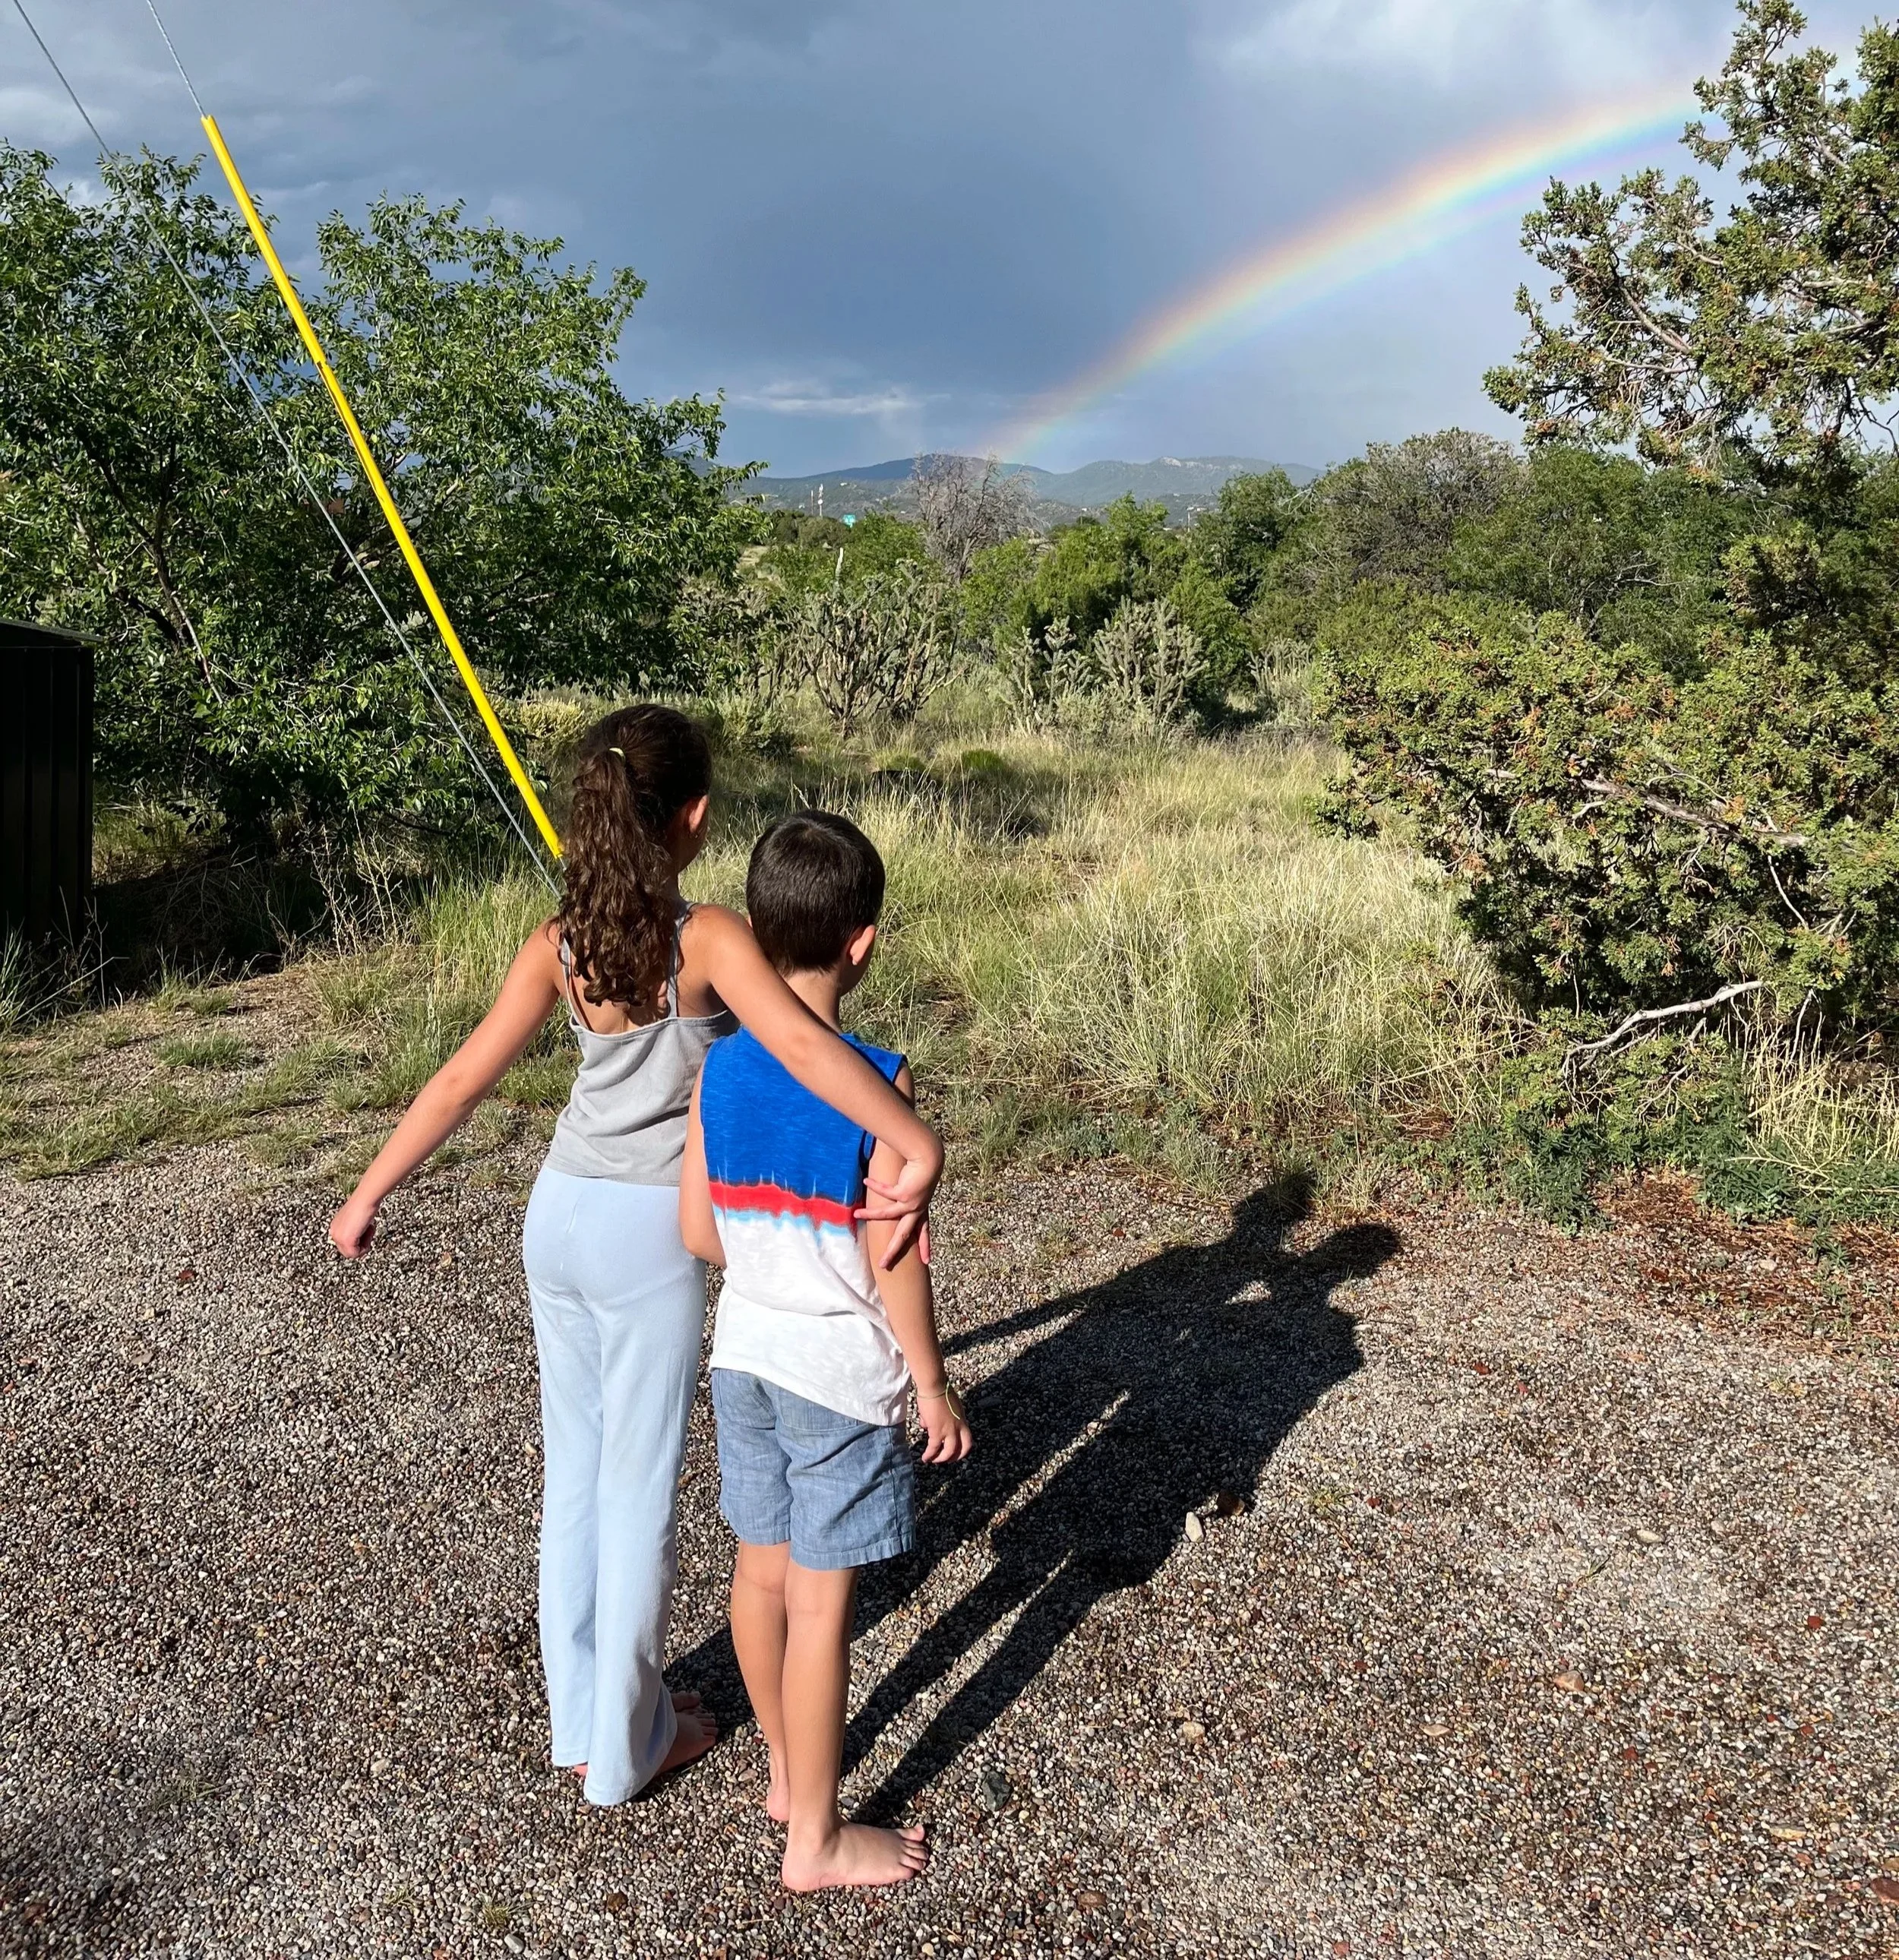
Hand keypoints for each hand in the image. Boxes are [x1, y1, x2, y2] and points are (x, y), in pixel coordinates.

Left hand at [329, 1192, 379, 1258]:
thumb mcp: (357, 1219)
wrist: (366, 1198)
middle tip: (367, 1229)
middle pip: (348, 1252)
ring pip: (352, 1254)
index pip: (346, 1245)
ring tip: (367, 1228)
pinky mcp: (346, 1240)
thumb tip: (360, 1235)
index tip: (365, 1227)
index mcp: (335, 1227)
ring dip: (364, 1244)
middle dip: (361, 1244)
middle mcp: (334, 1233)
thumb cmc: (365, 1203)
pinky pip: (356, 1253)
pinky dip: (366, 1246)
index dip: (359, 1240)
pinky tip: (367, 1230)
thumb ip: (354, 1229)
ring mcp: (338, 1237)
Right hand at [859, 1143, 941, 1268]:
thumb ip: (908, 1192)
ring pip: (888, 1215)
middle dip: (893, 1250)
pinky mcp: (904, 1194)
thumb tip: (899, 1194)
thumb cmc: (923, 1168)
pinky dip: (875, 1186)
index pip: (924, 1231)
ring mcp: (911, 1203)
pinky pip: (885, 1193)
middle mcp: (917, 1209)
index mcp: (922, 1209)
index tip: (926, 1260)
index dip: (924, 1245)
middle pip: (904, 1235)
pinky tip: (866, 1181)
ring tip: (856, 1214)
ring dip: (870, 1214)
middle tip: (883, 1264)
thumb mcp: (917, 1185)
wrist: (929, 1158)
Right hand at [915, 1384, 971, 1463]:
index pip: (967, 1438)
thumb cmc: (938, 1390)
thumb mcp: (946, 1405)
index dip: (963, 1447)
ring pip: (949, 1451)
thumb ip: (941, 1416)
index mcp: (962, 1419)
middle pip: (963, 1448)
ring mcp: (949, 1430)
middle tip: (947, 1460)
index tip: (956, 1451)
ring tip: (934, 1461)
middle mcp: (959, 1426)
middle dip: (956, 1456)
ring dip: (942, 1458)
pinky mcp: (937, 1431)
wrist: (934, 1385)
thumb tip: (926, 1424)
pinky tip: (925, 1458)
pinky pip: (934, 1448)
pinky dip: (929, 1455)